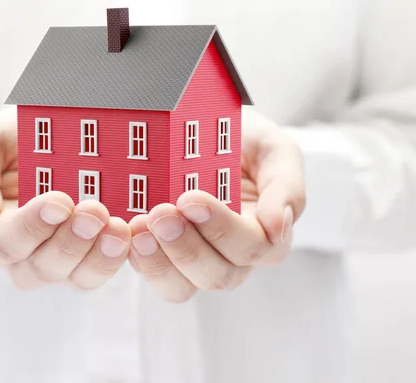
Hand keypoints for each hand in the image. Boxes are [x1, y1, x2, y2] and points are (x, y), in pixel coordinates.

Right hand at [0, 110, 130, 289]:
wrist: (40, 139)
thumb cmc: (6, 143)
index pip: (3, 243)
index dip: (32, 226)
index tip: (60, 200)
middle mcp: (22, 256)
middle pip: (40, 268)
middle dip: (70, 241)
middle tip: (95, 211)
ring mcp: (58, 260)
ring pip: (73, 277)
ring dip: (98, 257)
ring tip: (119, 230)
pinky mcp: (88, 257)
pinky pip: (99, 271)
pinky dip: (116, 258)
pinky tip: (130, 236)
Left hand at [128, 109, 305, 302]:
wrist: (206, 128)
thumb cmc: (245, 140)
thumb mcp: (274, 148)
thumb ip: (286, 185)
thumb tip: (280, 227)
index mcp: (266, 233)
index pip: (253, 247)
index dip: (222, 229)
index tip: (191, 198)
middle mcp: (233, 255)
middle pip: (217, 275)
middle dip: (186, 247)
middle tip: (160, 213)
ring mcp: (196, 257)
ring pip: (183, 287)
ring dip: (159, 261)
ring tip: (139, 229)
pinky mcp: (165, 254)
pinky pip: (154, 274)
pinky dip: (140, 259)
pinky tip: (129, 234)